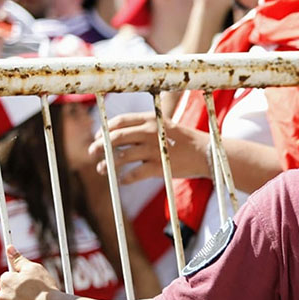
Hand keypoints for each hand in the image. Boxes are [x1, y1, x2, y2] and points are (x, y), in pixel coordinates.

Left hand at [0, 246, 58, 299]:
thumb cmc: (45, 288)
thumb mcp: (34, 269)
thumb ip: (19, 260)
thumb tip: (9, 248)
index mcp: (5, 282)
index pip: (7, 279)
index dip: (19, 281)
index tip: (29, 285)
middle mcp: (1, 298)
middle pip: (7, 294)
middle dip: (17, 295)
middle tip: (33, 296)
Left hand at [88, 112, 209, 183]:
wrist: (206, 153)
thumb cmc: (184, 140)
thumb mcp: (165, 125)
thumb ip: (145, 127)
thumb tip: (119, 134)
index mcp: (150, 120)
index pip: (120, 121)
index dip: (105, 129)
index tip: (98, 137)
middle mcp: (150, 133)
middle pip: (115, 138)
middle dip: (99, 146)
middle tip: (92, 153)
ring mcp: (154, 150)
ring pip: (121, 157)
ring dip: (107, 164)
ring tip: (102, 169)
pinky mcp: (159, 167)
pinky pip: (134, 174)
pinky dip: (125, 178)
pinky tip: (122, 180)